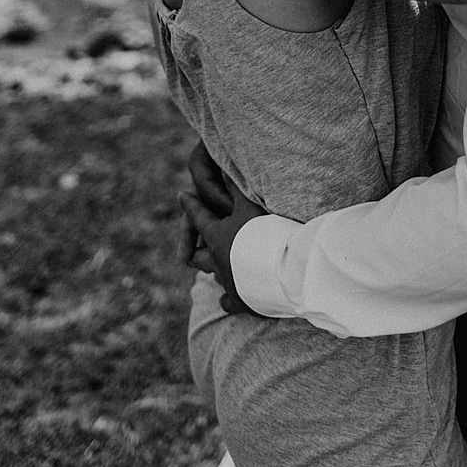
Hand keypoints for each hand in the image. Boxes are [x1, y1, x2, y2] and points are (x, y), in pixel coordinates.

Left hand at [181, 143, 262, 315]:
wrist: (284, 270)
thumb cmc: (267, 234)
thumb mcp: (250, 205)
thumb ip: (236, 186)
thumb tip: (223, 165)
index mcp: (216, 236)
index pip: (198, 216)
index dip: (190, 204)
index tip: (182, 195)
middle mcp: (216, 261)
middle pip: (194, 254)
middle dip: (189, 245)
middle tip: (188, 243)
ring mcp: (228, 281)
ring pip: (212, 275)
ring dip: (212, 269)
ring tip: (213, 267)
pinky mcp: (242, 300)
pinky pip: (229, 301)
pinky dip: (228, 298)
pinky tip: (227, 298)